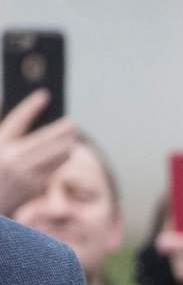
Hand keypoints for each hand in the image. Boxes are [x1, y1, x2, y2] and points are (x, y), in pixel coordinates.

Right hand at [0, 91, 76, 216]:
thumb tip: (5, 98)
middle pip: (44, 140)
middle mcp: (13, 160)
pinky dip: (60, 162)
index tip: (45, 94)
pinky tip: (66, 154)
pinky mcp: (35, 190)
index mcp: (0, 144)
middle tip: (72, 123)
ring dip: (66, 147)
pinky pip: (53, 172)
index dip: (32, 106)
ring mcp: (25, 177)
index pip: (18, 120)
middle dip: (61, 131)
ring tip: (72, 139)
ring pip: (54, 158)